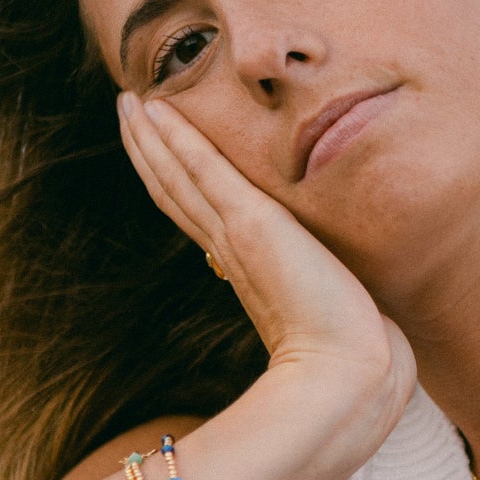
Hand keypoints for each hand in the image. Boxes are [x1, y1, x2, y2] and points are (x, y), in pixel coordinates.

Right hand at [119, 93, 415, 433]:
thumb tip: (352, 305)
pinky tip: (155, 111)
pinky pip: (201, 170)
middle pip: (178, 190)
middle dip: (152, 151)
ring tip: (128, 102)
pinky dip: (175, 140)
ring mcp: (236, 237)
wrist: (350, 378)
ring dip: (151, 138)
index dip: (179, 181)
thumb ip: (330, 297)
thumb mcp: (337, 313)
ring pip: (179, 176)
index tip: (164, 152)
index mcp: (250, 270)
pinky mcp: (248, 224)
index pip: (204, 213)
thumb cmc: (352, 358)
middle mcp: (233, 252)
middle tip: (127, 110)